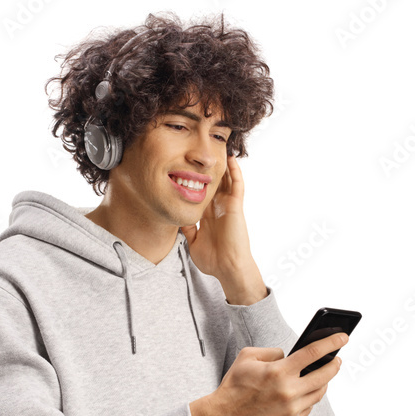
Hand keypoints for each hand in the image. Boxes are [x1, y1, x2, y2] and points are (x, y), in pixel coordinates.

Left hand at [179, 154, 253, 278]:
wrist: (227, 268)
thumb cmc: (213, 260)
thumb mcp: (193, 242)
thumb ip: (187, 229)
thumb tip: (177, 218)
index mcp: (208, 215)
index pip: (201, 192)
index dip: (195, 180)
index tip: (185, 168)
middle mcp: (218, 208)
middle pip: (213, 182)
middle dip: (208, 168)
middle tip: (201, 151)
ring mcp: (228, 206)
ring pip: (226, 180)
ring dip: (223, 165)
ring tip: (218, 147)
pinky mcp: (236, 206)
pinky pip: (237, 185)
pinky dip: (235, 172)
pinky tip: (230, 159)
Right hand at [191, 332, 346, 415]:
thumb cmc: (234, 386)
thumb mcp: (247, 357)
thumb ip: (272, 352)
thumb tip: (288, 356)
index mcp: (279, 372)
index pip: (313, 353)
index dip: (331, 342)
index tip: (343, 337)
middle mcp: (289, 391)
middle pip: (324, 375)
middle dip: (334, 364)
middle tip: (337, 359)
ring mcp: (292, 408)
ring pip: (319, 393)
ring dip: (324, 382)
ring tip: (323, 374)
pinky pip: (309, 406)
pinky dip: (310, 397)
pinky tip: (306, 391)